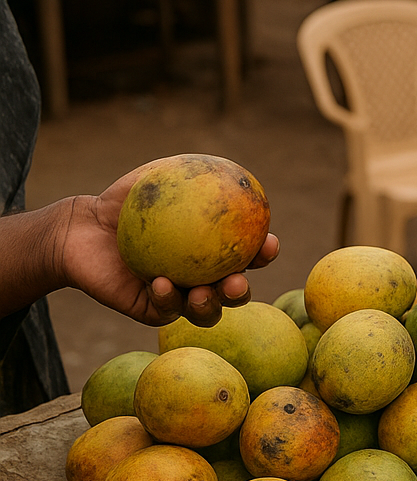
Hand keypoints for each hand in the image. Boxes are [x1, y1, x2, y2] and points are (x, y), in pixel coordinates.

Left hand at [58, 167, 280, 327]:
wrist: (82, 226)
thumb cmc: (125, 199)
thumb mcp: (159, 176)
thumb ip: (194, 171)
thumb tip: (233, 170)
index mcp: (212, 249)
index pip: (248, 254)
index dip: (265, 253)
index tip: (269, 243)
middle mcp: (201, 276)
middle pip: (233, 291)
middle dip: (241, 291)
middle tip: (237, 281)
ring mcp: (177, 295)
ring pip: (205, 311)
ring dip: (210, 306)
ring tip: (203, 294)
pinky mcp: (150, 309)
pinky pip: (164, 310)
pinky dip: (166, 298)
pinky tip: (159, 283)